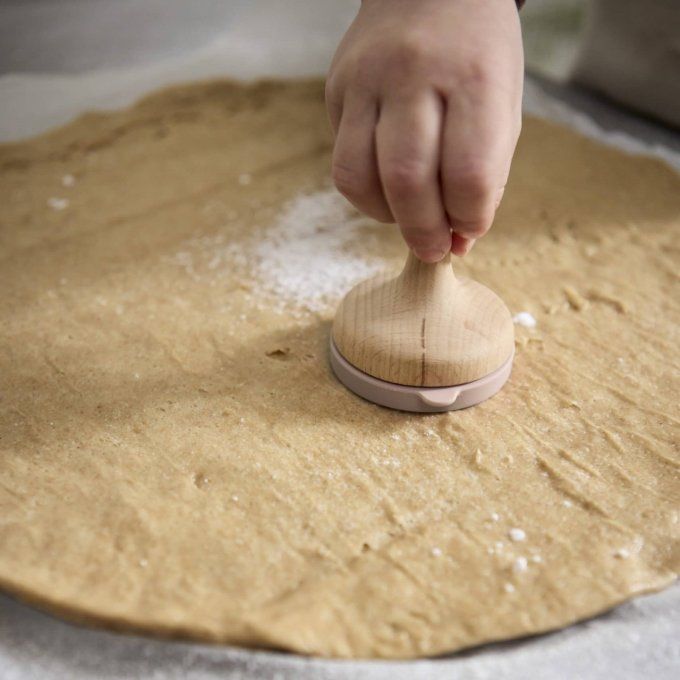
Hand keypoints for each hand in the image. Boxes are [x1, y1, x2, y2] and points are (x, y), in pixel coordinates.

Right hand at [326, 0, 522, 260]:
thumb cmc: (477, 56)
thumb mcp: (502, 105)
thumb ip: (485, 176)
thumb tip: (458, 243)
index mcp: (474, 76)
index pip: (469, 174)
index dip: (470, 219)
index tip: (469, 232)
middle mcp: (414, 74)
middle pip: (408, 181)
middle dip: (424, 233)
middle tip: (434, 250)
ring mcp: (367, 80)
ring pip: (360, 178)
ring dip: (387, 218)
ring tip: (408, 220)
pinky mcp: (336, 90)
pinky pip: (343, 164)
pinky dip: (365, 195)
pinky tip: (387, 193)